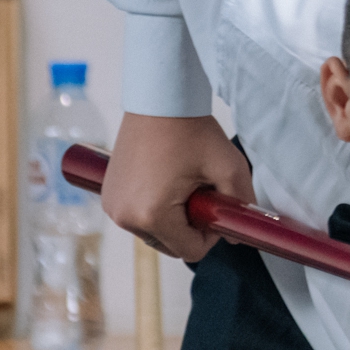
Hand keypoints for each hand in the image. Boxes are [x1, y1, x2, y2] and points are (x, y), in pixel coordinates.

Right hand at [100, 113, 255, 263]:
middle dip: (191, 226)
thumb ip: (241, 207)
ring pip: (155, 232)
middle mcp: (125, 216)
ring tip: (182, 182)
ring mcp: (112, 206)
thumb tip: (238, 236)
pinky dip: (155, 207)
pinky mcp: (108, 195)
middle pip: (171, 244)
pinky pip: (139, 216)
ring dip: (174, 217)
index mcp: (152, 215)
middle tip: (200, 191)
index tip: (216, 206)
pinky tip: (166, 180)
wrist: (159, 98)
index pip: (191, 251)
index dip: (211, 234)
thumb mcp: (230, 167)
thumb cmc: (192, 129)